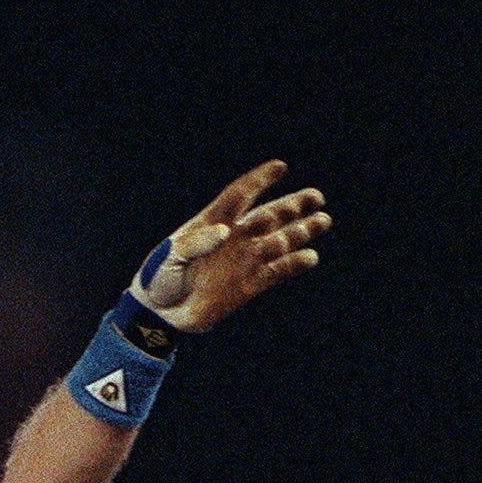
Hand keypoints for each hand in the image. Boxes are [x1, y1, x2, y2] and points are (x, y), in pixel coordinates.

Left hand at [126, 160, 329, 333]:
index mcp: (213, 222)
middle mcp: (235, 237)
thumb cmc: (159, 279)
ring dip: (301, 231)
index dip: (260, 180)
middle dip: (293, 205)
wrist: (160, 315)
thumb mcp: (169, 256)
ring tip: (322, 221)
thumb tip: (226, 232)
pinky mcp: (249, 285)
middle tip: (316, 197)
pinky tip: (310, 257)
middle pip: (269, 215)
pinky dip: (294, 264)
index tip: (280, 167)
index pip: (240, 195)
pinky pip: (277, 272)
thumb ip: (196, 242)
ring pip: (279, 240)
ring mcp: (244, 260)